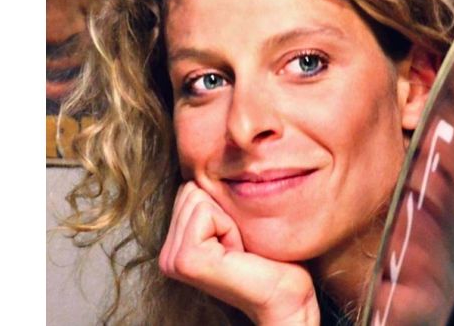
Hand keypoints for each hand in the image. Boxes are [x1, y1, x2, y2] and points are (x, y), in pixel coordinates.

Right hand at [159, 181, 319, 324]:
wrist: (286, 295)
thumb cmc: (271, 258)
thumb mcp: (237, 220)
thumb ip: (215, 199)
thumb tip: (215, 158)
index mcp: (176, 245)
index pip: (189, 187)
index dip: (222, 205)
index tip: (237, 236)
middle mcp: (167, 255)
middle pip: (191, 188)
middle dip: (224, 209)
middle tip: (240, 243)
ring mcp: (172, 260)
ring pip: (197, 196)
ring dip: (229, 218)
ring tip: (240, 247)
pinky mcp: (186, 261)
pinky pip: (205, 211)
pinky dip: (229, 225)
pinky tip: (238, 252)